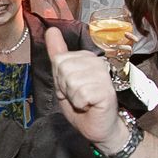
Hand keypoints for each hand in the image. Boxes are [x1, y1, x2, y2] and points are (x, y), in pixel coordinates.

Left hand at [47, 26, 125, 146]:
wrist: (98, 128)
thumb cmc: (81, 105)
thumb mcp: (63, 79)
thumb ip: (58, 54)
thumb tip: (51, 30)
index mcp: (85, 57)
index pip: (58, 59)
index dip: (59, 80)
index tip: (70, 88)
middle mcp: (96, 61)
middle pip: (62, 68)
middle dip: (64, 88)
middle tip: (78, 96)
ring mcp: (103, 74)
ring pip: (71, 80)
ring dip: (73, 97)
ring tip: (84, 101)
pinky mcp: (106, 89)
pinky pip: (80, 93)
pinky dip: (80, 104)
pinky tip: (90, 105)